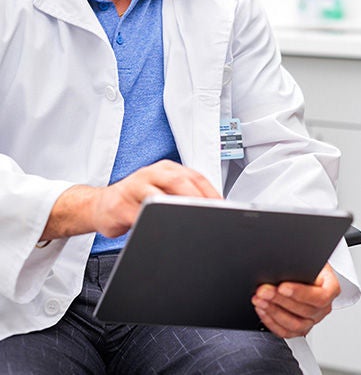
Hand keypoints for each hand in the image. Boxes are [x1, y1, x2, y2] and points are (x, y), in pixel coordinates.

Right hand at [42, 160, 220, 240]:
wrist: (101, 206)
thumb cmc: (136, 199)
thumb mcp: (162, 190)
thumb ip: (183, 195)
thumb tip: (212, 209)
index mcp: (166, 169)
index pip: (194, 176)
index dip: (210, 192)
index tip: (221, 206)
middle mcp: (151, 174)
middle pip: (178, 182)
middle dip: (196, 198)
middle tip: (208, 213)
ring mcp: (134, 188)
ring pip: (157, 196)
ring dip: (174, 207)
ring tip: (189, 219)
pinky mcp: (119, 206)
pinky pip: (137, 215)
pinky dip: (151, 222)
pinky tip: (160, 228)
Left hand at [252, 264, 340, 337]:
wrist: (309, 274)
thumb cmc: (310, 267)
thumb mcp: (309, 261)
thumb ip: (300, 267)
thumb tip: (282, 269)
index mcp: (331, 289)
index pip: (320, 297)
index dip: (300, 294)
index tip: (282, 287)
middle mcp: (324, 308)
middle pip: (305, 311)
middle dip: (280, 300)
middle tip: (264, 291)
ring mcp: (312, 320)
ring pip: (295, 325)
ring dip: (274, 312)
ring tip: (260, 301)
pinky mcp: (300, 329)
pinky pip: (285, 332)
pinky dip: (271, 322)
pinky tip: (262, 310)